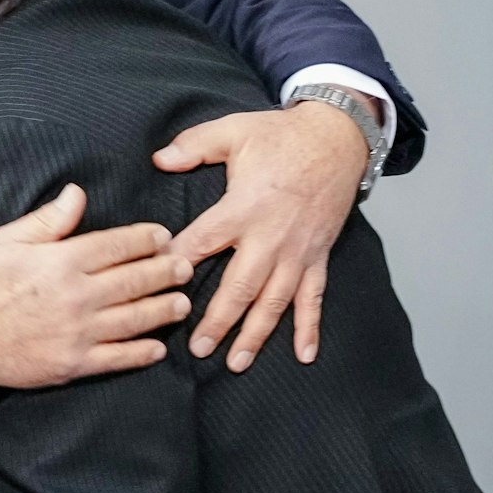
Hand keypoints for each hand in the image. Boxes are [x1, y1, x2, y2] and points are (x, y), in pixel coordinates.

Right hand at [0, 183, 193, 398]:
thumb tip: (78, 193)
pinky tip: (158, 348)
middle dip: (166, 272)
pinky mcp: (73, 363)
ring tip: (182, 303)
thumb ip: (48, 220)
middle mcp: (77, 295)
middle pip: (135, 281)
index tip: (164, 236)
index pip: (118, 245)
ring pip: (135, 319)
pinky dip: (142, 353)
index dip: (147, 239)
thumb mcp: (8, 240)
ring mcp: (78, 332)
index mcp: (62, 261)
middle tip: (186, 266)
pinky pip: (117, 358)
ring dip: (163, 310)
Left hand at [154, 99, 369, 371]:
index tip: (155, 287)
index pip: (201, 242)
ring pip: (274, 301)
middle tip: (198, 349)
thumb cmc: (282, 136)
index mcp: (243, 207)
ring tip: (237, 362)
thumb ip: (194, 145)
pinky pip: (314, 298)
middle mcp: (270, 237)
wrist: (337, 138)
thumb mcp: (234, 130)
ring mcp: (297, 251)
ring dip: (256, 334)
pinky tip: (303, 355)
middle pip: (239, 287)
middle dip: (218, 321)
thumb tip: (158, 159)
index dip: (177, 264)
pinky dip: (309, 328)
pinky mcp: (318, 256)